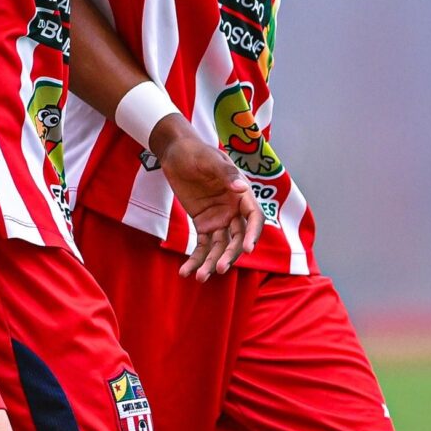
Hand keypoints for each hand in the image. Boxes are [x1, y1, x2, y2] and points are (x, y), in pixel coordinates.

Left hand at [152, 119, 263, 280]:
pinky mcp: (203, 225)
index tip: (249, 250)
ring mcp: (219, 220)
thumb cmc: (196, 152)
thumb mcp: (210, 160)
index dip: (254, 235)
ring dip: (211, 263)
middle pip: (237, 239)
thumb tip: (241, 188)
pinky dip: (195, 260)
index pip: (254, 219)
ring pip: (219, 247)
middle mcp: (234, 210)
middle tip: (220, 268)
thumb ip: (226, 174)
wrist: (175, 153)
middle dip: (229, 255)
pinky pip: (201, 246)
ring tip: (200, 277)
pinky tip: (186, 272)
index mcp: (243, 195)